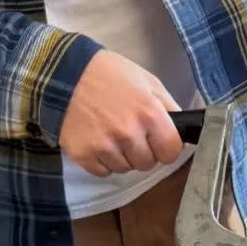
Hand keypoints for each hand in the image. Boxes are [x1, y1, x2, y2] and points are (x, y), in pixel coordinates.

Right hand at [58, 50, 185, 176]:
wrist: (64, 74)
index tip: (159, 141)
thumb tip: (181, 133)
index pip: (171, 152)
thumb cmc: (109, 74)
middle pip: (147, 163)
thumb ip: (168, 107)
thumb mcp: (147, 81)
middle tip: (131, 133)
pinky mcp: (84, 155)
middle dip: (143, 151)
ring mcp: (105, 146)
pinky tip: (97, 141)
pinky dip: (102, 161)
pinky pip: (103, 172)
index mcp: (149, 114)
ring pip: (125, 169)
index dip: (166, 147)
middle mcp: (128, 134)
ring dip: (122, 156)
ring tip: (111, 134)